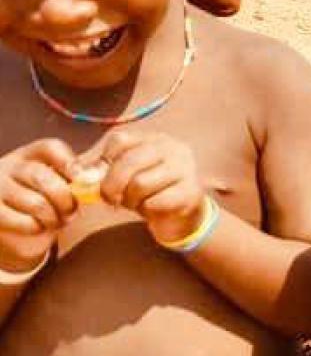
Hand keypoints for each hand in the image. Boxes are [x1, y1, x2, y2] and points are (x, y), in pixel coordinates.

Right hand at [0, 139, 76, 272]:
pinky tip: (39, 227)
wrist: (6, 220)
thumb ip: (72, 177)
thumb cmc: (38, 196)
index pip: (50, 147)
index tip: (82, 180)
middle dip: (65, 198)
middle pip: (43, 177)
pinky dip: (37, 227)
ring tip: (58, 221)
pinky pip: (23, 222)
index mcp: (29, 154)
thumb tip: (94, 179)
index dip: (69, 162)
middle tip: (72, 211)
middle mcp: (9, 166)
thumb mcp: (52, 180)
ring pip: (36, 203)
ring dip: (54, 217)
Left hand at [78, 130, 207, 245]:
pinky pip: (155, 201)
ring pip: (141, 183)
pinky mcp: (190, 192)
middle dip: (111, 185)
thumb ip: (104, 170)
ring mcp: (185, 169)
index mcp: (155, 139)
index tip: (101, 179)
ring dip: (131, 199)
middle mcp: (174, 148)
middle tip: (110, 200)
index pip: (120, 140)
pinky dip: (147, 209)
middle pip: (129, 161)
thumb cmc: (149, 192)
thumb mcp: (126, 176)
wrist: (182, 216)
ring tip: (135, 203)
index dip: (104, 162)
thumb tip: (75, 173)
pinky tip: (152, 209)